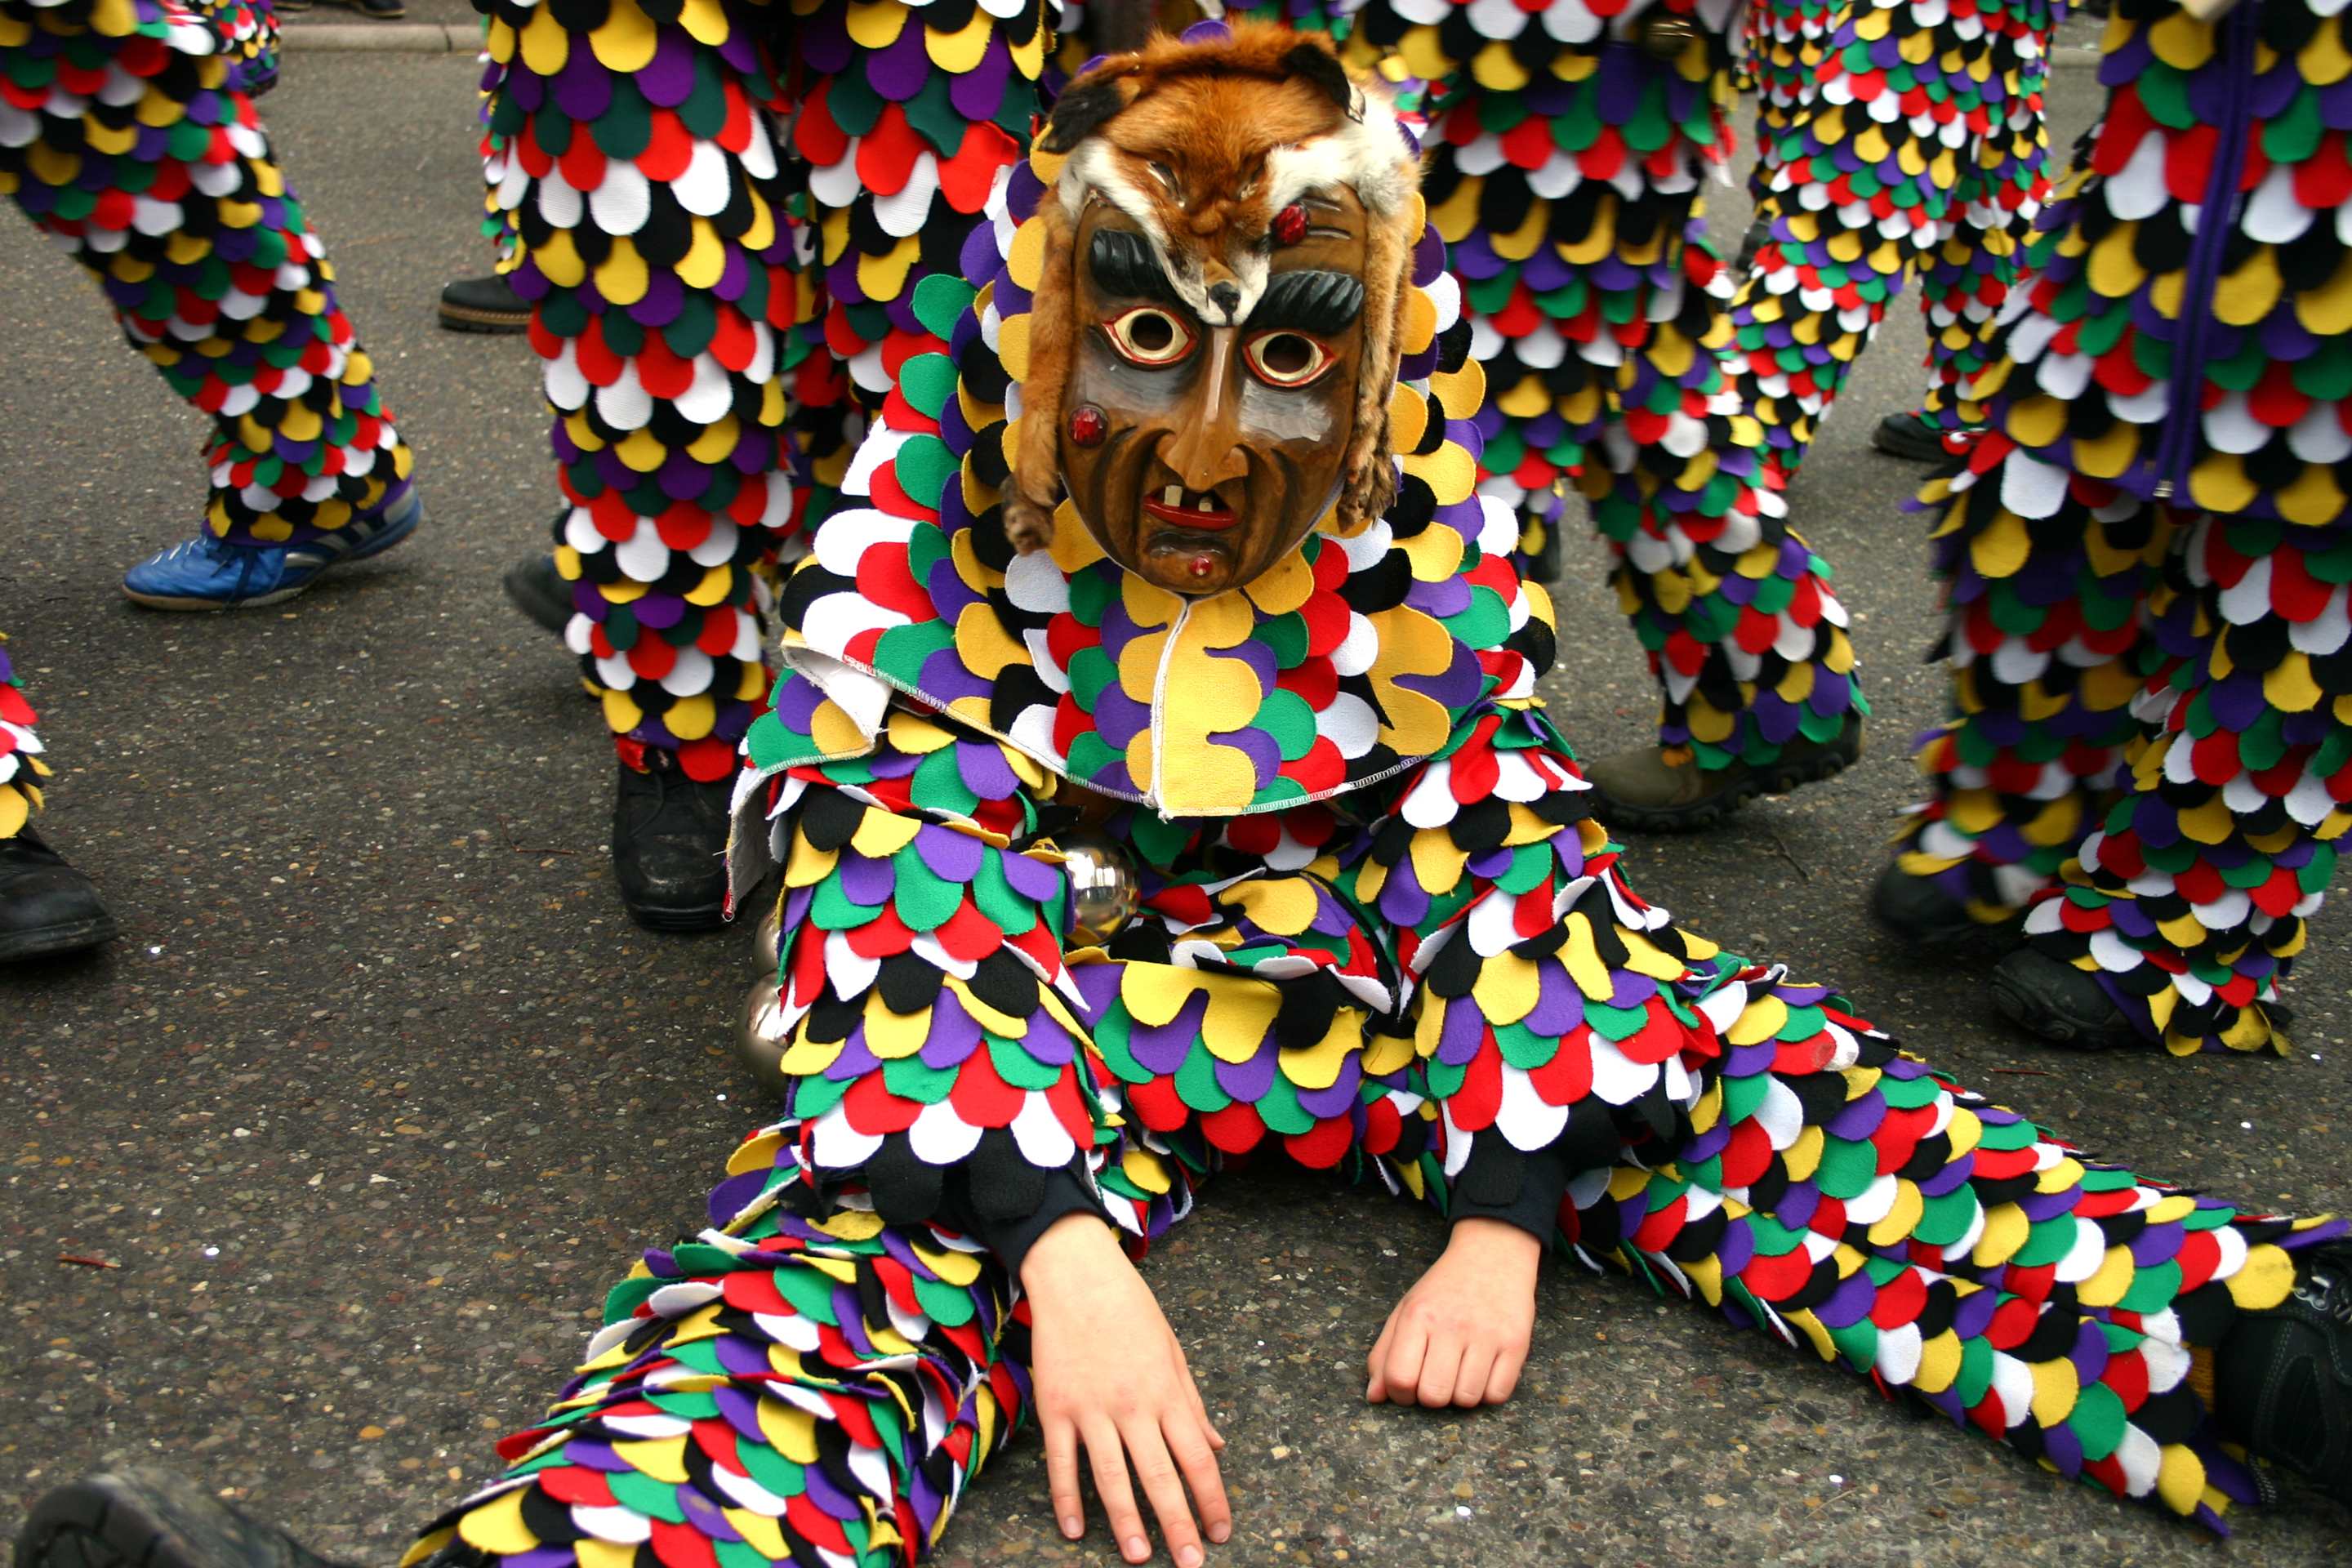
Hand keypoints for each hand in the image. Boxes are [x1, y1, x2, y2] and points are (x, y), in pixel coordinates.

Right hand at [1022, 1214, 1230, 1564]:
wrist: (1077, 1275)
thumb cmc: (1131, 1311)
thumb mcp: (1173, 1351)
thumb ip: (1192, 1404)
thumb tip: (1217, 1446)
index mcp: (1167, 1392)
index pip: (1198, 1458)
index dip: (1212, 1500)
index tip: (1221, 1533)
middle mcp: (1133, 1405)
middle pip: (1160, 1476)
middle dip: (1179, 1524)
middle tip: (1190, 1564)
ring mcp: (1092, 1408)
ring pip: (1111, 1477)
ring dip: (1127, 1522)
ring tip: (1139, 1557)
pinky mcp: (1055, 1408)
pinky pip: (1062, 1462)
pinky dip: (1067, 1498)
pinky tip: (1074, 1530)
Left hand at [1365, 1217, 1539, 1407]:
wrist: (1493, 1255)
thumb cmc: (1444, 1290)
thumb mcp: (1407, 1310)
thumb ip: (1384, 1353)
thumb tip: (1374, 1397)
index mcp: (1418, 1315)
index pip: (1400, 1378)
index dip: (1400, 1394)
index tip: (1409, 1386)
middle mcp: (1452, 1324)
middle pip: (1434, 1396)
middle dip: (1431, 1396)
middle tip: (1437, 1377)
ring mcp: (1487, 1334)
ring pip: (1467, 1399)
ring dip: (1461, 1394)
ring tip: (1462, 1370)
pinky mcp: (1516, 1343)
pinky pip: (1497, 1395)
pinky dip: (1488, 1391)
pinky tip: (1484, 1370)